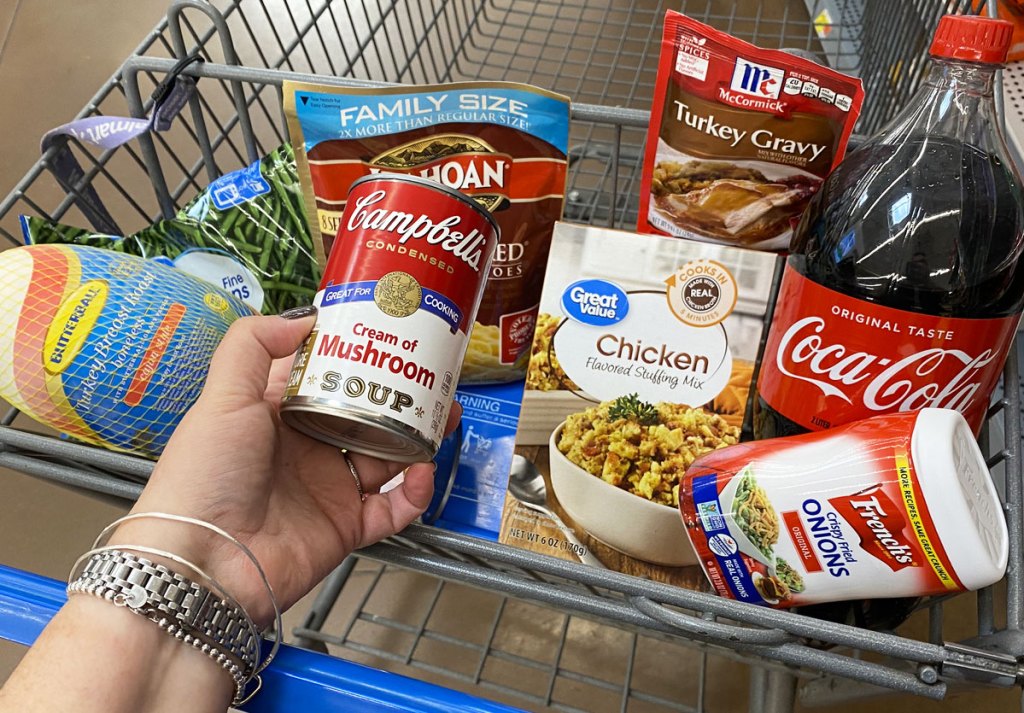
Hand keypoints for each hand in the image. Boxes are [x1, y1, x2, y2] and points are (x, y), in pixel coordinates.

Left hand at [112, 312, 459, 625]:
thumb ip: (253, 346)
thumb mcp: (222, 398)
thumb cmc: (203, 477)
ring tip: (445, 419)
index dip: (359, 357)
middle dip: (402, 398)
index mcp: (277, 415)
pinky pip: (393, 509)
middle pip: (367, 415)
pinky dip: (414, 494)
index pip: (327, 377)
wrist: (203, 564)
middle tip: (434, 380)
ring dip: (418, 439)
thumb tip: (303, 317)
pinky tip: (421, 474)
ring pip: (388, 458)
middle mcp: (306, 449)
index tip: (392, 336)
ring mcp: (328, 490)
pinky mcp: (345, 528)